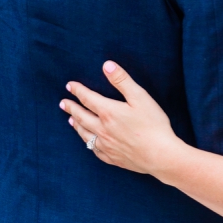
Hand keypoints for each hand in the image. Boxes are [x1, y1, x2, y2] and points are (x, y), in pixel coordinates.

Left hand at [62, 62, 185, 178]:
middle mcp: (102, 129)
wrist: (159, 155)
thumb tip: (107, 65)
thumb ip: (122, 81)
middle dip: (71, 108)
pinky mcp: (111, 157)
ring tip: (71, 120)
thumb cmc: (153, 124)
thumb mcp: (140, 97)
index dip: (78, 90)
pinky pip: (93, 149)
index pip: (88, 98)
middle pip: (82, 116)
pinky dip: (87, 142)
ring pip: (85, 133)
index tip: (69, 85)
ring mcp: (105, 145)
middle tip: (63, 103)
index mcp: (108, 112)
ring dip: (76, 125)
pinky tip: (88, 141)